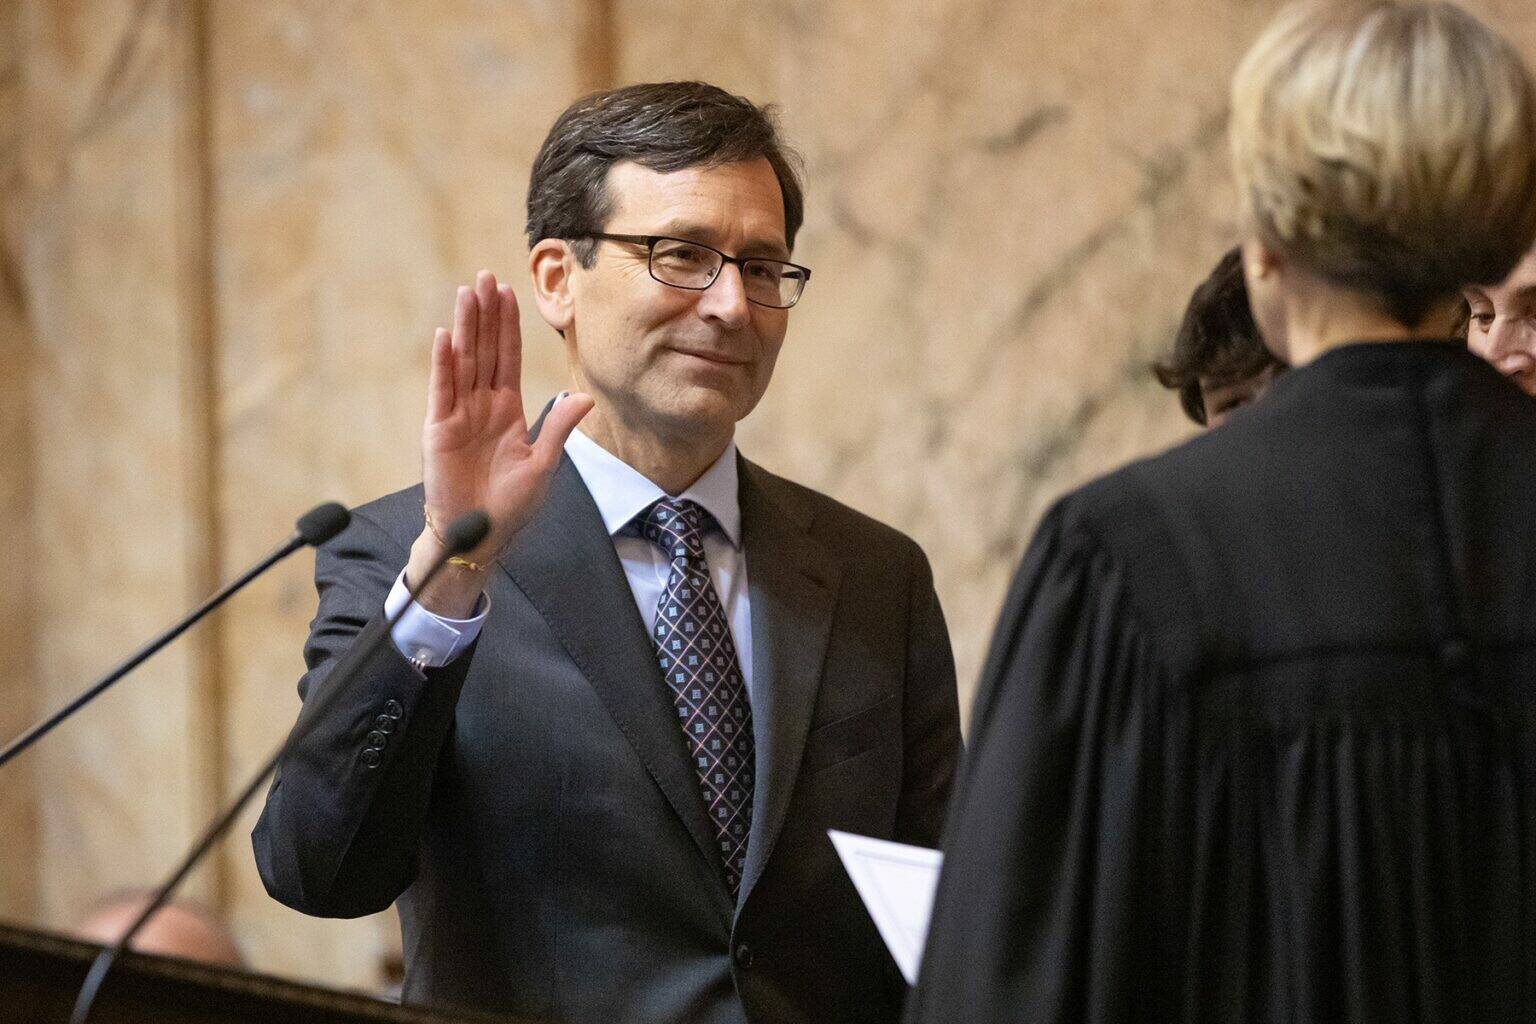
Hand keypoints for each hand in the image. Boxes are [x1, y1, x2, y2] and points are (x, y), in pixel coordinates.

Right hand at [406, 270, 592, 614]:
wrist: (478, 538)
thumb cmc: (510, 507)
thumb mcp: (543, 465)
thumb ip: (559, 428)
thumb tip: (585, 397)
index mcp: (508, 410)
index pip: (509, 358)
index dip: (509, 326)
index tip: (508, 292)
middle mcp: (482, 406)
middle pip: (485, 350)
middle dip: (487, 314)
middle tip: (486, 275)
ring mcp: (458, 414)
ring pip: (464, 361)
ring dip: (466, 327)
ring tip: (467, 292)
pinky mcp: (439, 429)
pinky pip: (442, 389)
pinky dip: (444, 363)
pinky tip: (447, 336)